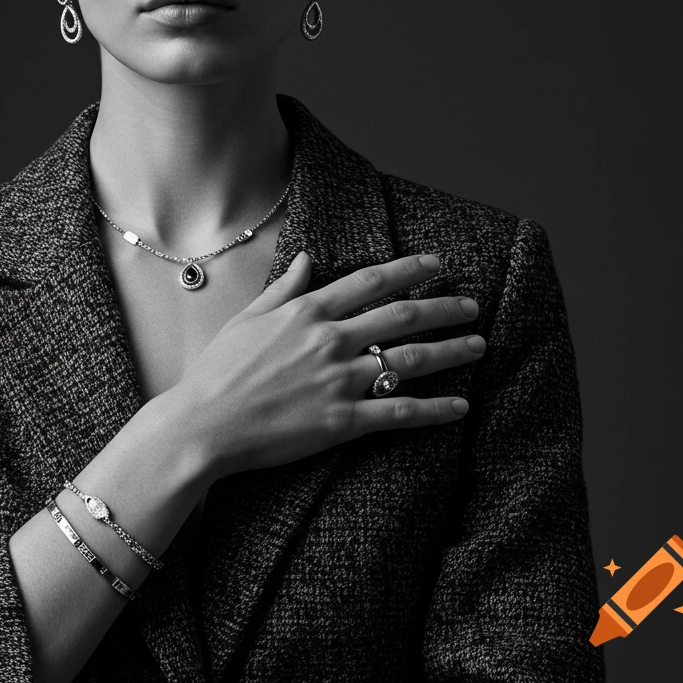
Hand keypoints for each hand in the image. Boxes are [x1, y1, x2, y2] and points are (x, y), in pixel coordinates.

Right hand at [171, 251, 483, 479]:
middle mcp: (331, 340)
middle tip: (472, 306)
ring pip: (410, 361)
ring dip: (450, 351)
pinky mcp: (342, 421)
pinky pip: (399, 412)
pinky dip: (434, 410)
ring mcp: (339, 380)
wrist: (204, 424)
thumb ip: (284, 288)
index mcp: (307, 311)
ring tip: (478, 345)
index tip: (437, 262)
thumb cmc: (218, 370)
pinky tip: (460, 407)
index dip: (409, 269)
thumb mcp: (247, 317)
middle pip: (402, 317)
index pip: (371, 281)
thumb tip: (306, 259)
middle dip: (443, 308)